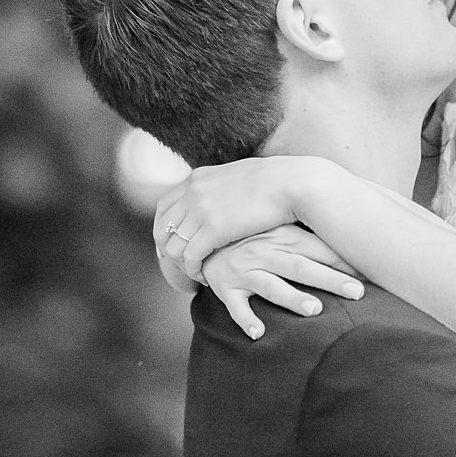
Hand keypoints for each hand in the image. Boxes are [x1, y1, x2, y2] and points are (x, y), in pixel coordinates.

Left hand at [152, 159, 305, 284]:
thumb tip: (219, 199)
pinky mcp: (213, 230)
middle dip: (169, 252)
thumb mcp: (237, 178)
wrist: (292, 184)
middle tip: (183, 267)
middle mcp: (192, 192)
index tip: (176, 246)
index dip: (166, 231)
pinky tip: (207, 279)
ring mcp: (200, 210)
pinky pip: (190, 258)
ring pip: (174, 247)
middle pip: (163, 229)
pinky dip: (194, 272)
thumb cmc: (275, 184)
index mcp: (197, 179)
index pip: (164, 208)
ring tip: (197, 275)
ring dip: (182, 266)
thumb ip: (220, 188)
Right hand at [200, 228, 364, 339]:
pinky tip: (259, 333)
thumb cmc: (253, 234)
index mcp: (283, 236)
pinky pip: (236, 306)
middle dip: (330, 280)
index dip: (344, 261)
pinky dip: (246, 320)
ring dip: (292, 298)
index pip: (319, 249)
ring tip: (315, 310)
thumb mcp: (280, 228)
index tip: (370, 273)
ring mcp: (245, 270)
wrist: (205, 234)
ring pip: (271, 286)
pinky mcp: (226, 288)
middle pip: (301, 267)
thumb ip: (312, 237)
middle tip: (357, 292)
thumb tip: (356, 243)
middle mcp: (265, 252)